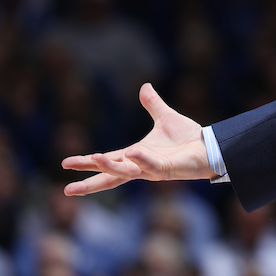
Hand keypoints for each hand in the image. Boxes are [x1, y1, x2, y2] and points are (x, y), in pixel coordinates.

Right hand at [61, 83, 214, 195]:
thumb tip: (144, 86)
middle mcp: (141, 165)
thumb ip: (153, 104)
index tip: (65, 163)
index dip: (87, 162)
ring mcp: (153, 169)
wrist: (210, 147)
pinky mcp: (168, 170)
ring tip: (94, 158)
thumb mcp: (166, 118)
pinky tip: (131, 153)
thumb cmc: (188, 138)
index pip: (108, 159)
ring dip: (111, 166)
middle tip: (67, 189)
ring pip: (127, 172)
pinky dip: (141, 160)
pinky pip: (152, 167)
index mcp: (136, 155)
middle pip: (111, 175)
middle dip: (90, 182)